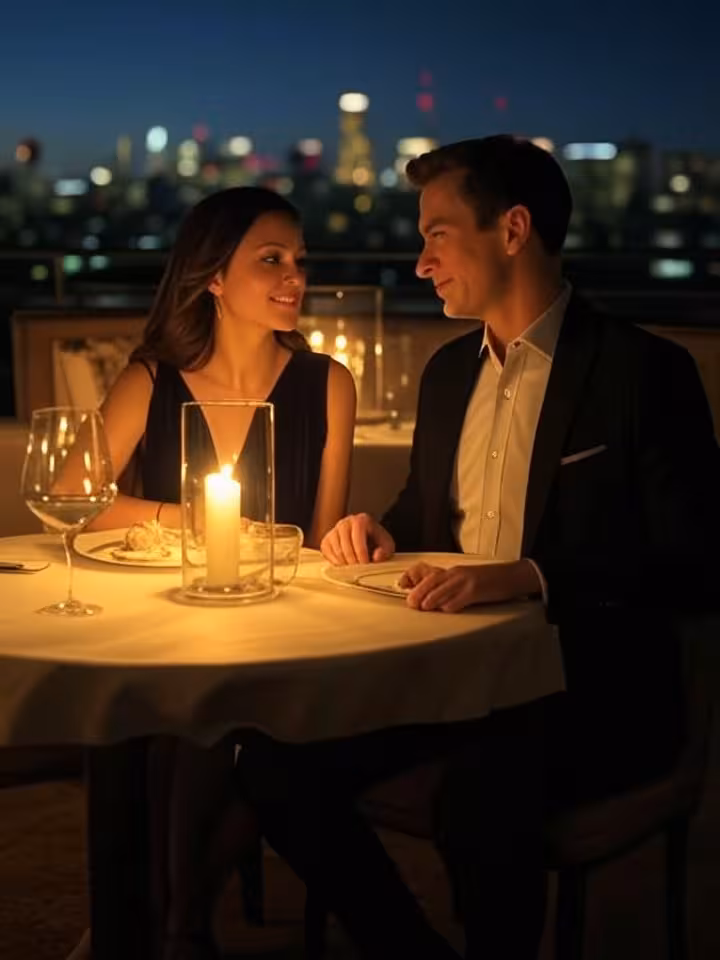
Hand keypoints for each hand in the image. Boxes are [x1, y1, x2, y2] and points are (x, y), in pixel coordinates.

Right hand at [321, 513, 395, 565]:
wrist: (367, 541)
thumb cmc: (377, 543)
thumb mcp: (387, 546)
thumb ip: (385, 551)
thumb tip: (376, 556)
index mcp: (361, 520)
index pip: (358, 537)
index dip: (361, 553)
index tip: (366, 564)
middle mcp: (345, 522)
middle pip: (345, 545)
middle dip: (353, 561)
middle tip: (360, 570)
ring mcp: (334, 530)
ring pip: (336, 550)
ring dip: (345, 563)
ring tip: (354, 568)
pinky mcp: (326, 540)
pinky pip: (327, 553)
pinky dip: (336, 562)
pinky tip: (346, 565)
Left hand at [400, 559, 541, 612]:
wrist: (512, 577)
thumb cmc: (490, 581)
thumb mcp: (468, 581)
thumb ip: (452, 588)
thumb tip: (435, 602)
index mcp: (454, 572)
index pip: (431, 576)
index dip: (417, 582)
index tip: (405, 590)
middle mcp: (458, 575)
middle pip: (434, 581)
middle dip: (420, 591)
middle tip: (411, 603)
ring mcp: (467, 582)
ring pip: (444, 589)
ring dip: (432, 599)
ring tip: (423, 607)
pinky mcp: (477, 590)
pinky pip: (460, 598)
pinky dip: (452, 605)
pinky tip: (446, 610)